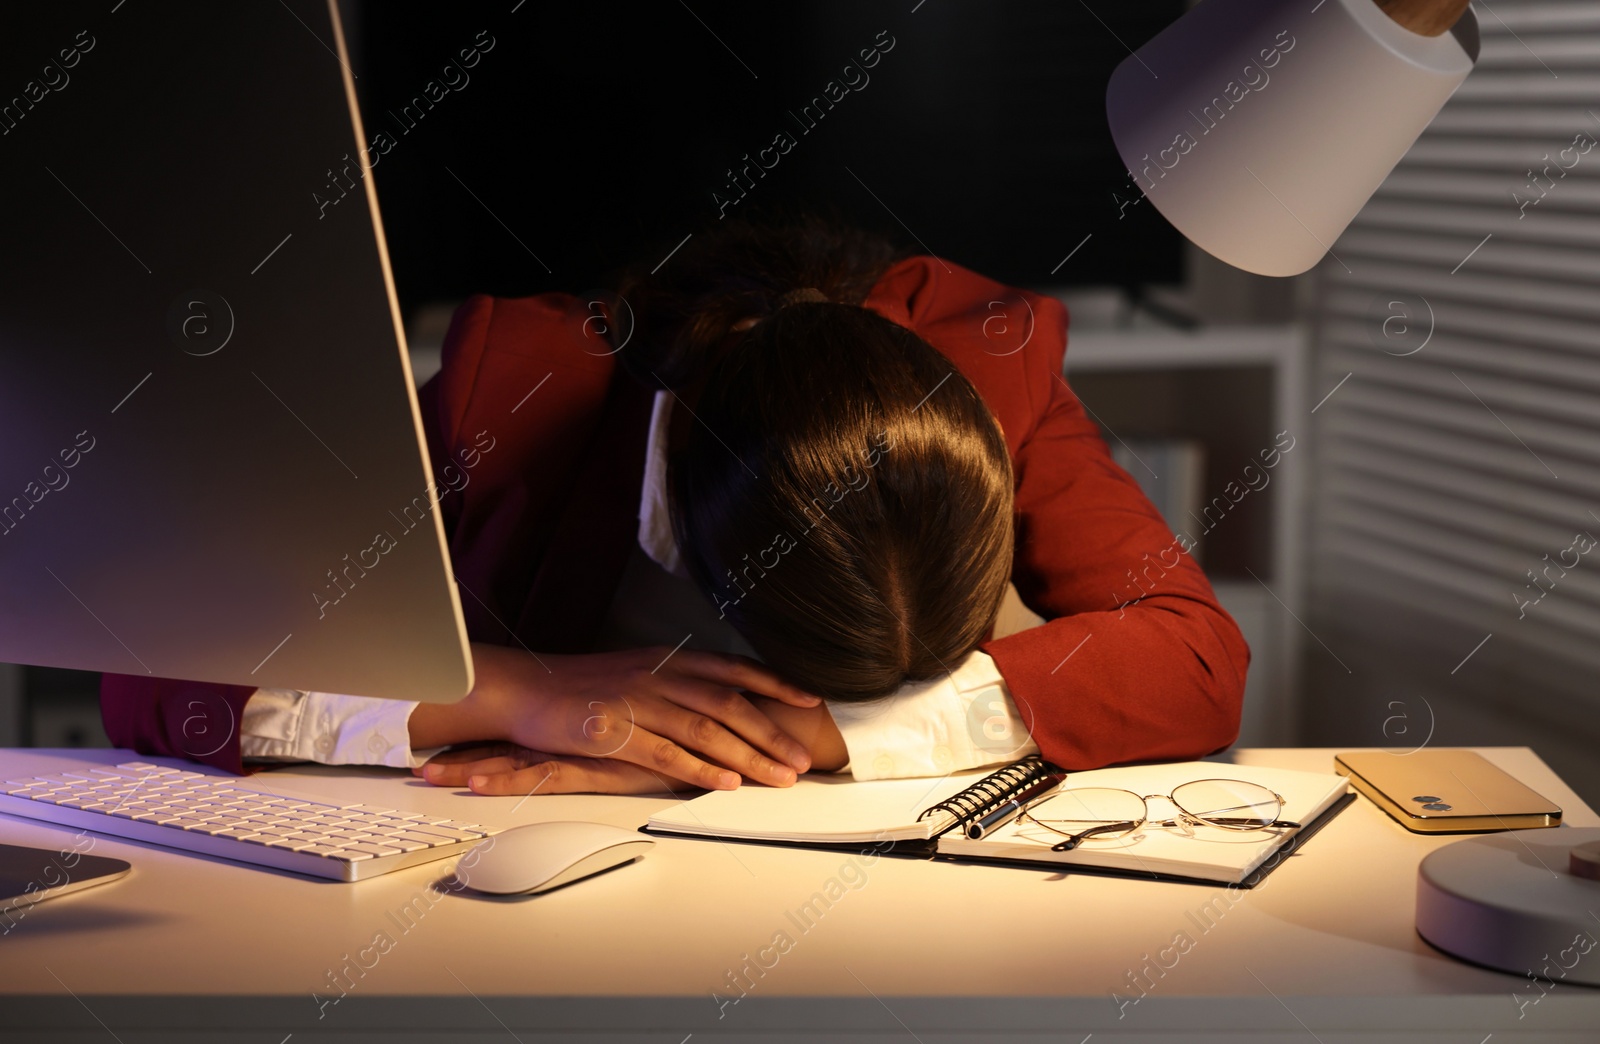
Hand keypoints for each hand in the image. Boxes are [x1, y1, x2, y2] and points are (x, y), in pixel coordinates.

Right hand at [423, 693, 850, 795]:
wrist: (526, 688)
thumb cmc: (584, 685)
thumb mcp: (639, 670)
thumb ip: (679, 682)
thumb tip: (722, 698)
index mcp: (670, 658)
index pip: (734, 668)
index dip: (775, 682)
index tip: (810, 698)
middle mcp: (660, 675)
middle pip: (730, 703)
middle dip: (773, 732)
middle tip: (804, 757)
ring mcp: (638, 702)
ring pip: (707, 730)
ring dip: (750, 755)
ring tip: (780, 776)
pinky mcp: (614, 731)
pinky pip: (667, 754)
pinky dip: (702, 769)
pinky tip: (727, 783)